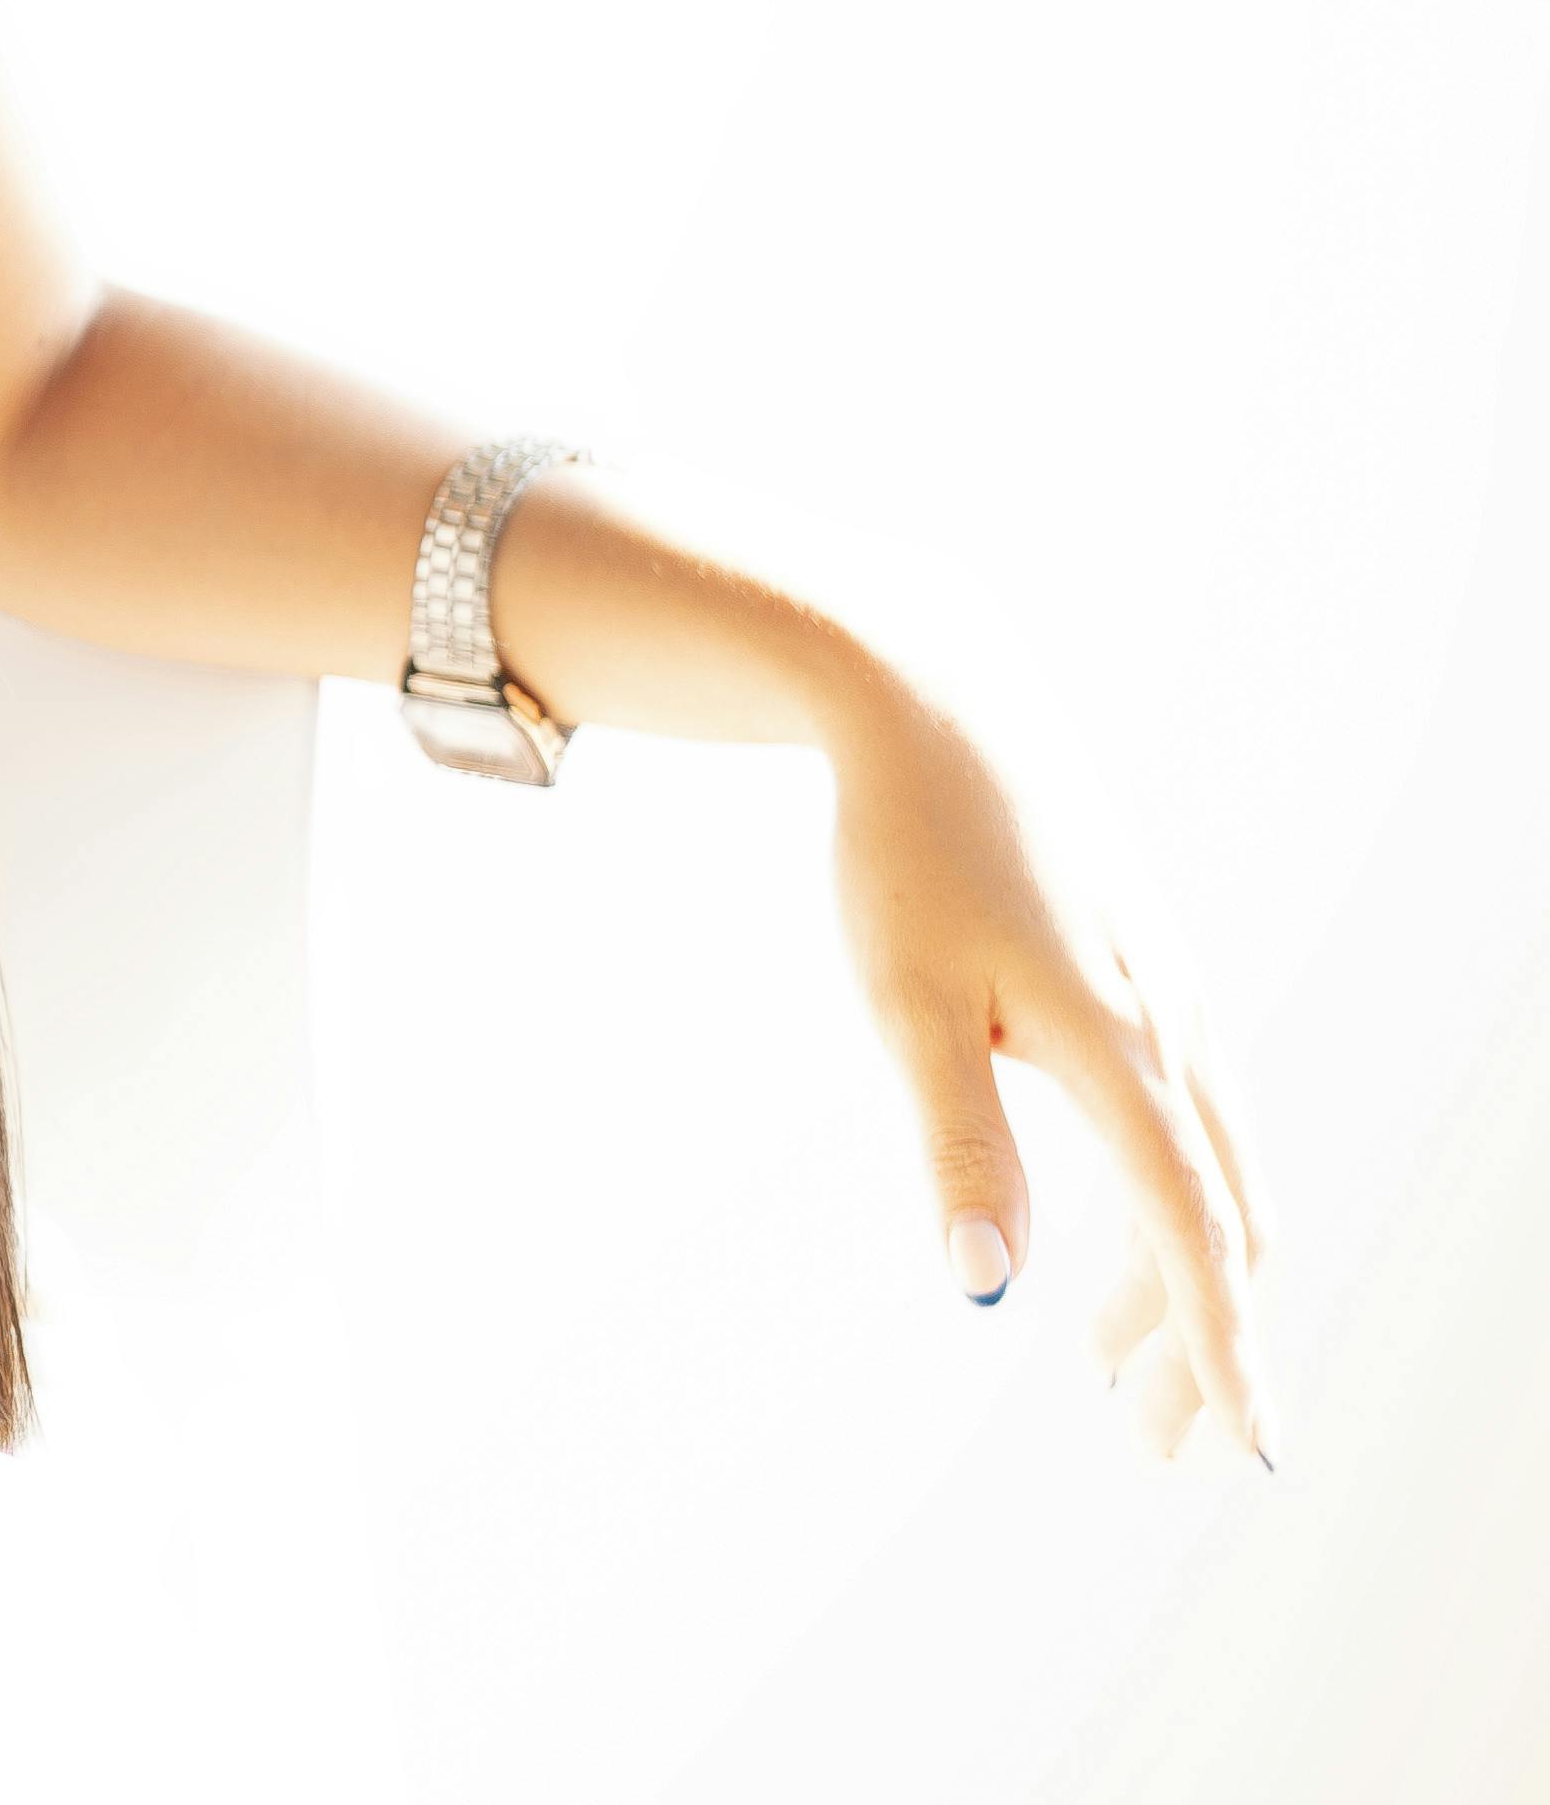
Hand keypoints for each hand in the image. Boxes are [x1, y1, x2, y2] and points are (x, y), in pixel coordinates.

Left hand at [820, 678, 1275, 1464]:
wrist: (934, 700)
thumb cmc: (904, 850)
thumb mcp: (903, 1002)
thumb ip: (955, 1144)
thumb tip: (986, 1285)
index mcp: (1118, 1048)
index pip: (1193, 1232)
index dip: (1223, 1346)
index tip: (1247, 1448)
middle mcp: (1172, 1028)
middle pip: (1220, 1220)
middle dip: (1203, 1339)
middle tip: (1165, 1443)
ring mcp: (1172, 997)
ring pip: (1211, 1172)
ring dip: (1180, 1276)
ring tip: (1114, 1365)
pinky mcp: (1150, 973)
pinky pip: (1190, 1118)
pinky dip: (1168, 1199)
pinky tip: (1118, 1233)